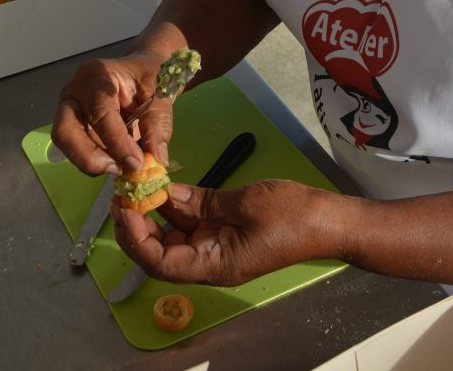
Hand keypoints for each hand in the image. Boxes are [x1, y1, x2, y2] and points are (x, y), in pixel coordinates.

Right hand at [51, 50, 172, 175]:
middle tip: (119, 169)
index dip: (116, 140)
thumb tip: (156, 158)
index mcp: (96, 75)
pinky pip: (78, 152)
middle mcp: (75, 93)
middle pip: (65, 131)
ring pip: (68, 146)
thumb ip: (159, 122)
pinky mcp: (74, 129)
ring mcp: (70, 112)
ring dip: (95, 163)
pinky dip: (99, 162)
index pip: (99, 112)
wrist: (143, 72)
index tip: (136, 162)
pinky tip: (119, 162)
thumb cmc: (150, 75)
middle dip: (89, 157)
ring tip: (124, 167)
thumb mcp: (161, 92)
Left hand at [111, 179, 340, 285]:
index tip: (126, 208)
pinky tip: (165, 187)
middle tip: (124, 197)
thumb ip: (205, 201)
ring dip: (155, 216)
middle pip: (161, 254)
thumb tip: (168, 195)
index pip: (160, 263)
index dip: (137, 239)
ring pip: (174, 238)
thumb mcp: (246, 203)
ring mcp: (217, 247)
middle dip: (138, 228)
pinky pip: (193, 225)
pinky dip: (176, 209)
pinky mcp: (225, 233)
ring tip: (137, 188)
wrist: (328, 221)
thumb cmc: (292, 216)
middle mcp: (210, 262)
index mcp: (214, 265)